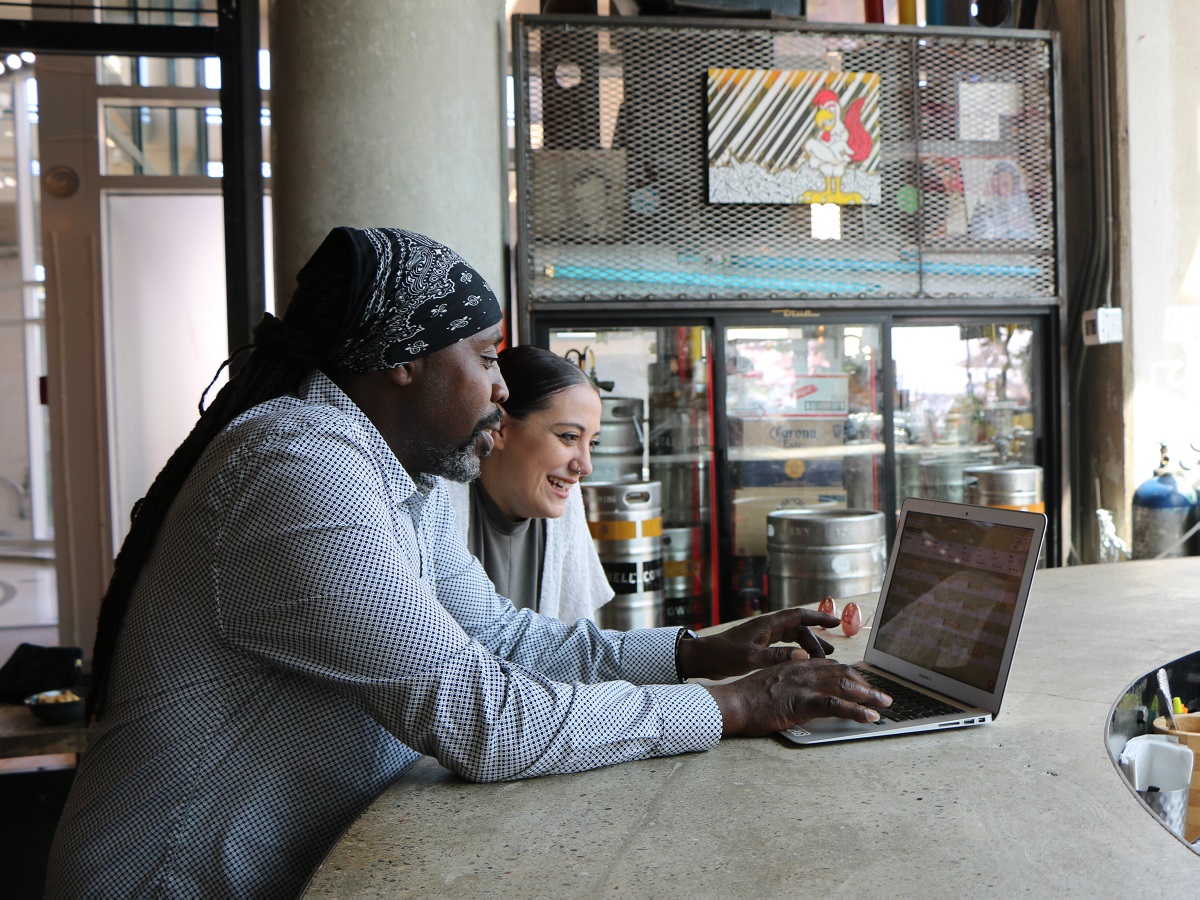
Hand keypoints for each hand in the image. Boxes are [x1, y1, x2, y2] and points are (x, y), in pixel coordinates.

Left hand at [675, 608, 839, 680]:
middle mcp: (767, 627)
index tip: (836, 622)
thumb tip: (802, 657)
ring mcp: (763, 636)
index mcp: (767, 625)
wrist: (703, 658)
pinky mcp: (758, 645)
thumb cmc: (723, 656)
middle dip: (815, 639)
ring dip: (807, 646)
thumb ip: (776, 657)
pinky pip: (784, 644)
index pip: (798, 616)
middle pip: (798, 628)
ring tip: (822, 659)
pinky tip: (802, 661)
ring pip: (792, 637)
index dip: (818, 618)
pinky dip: (796, 651)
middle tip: (828, 655)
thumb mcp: (751, 658)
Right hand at [705, 660, 891, 736]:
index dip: (852, 675)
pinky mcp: (803, 703)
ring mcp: (804, 685)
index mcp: (796, 664)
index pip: (832, 666)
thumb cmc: (748, 698)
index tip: (865, 685)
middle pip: (844, 673)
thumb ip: (790, 683)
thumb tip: (803, 691)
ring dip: (870, 696)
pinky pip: (836, 705)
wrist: (733, 703)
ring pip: (845, 686)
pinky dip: (857, 711)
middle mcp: (804, 670)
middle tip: (883, 695)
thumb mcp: (772, 683)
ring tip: (885, 704)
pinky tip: (870, 716)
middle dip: (867, 684)